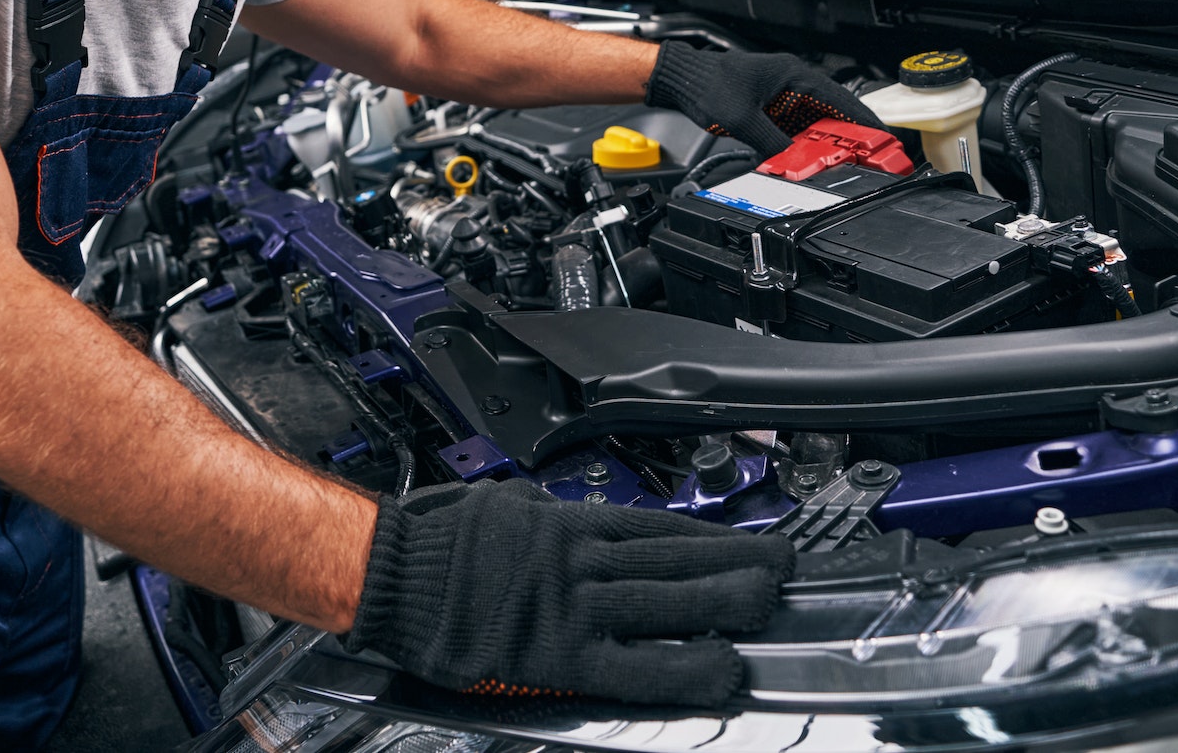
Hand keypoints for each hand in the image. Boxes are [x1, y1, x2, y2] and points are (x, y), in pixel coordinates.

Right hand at [343, 480, 793, 705]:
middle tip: (783, 567)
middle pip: (676, 558)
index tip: (749, 540)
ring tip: (769, 604)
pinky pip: (636, 666)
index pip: (660, 527)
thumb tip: (560, 515)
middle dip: (736, 563)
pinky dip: (684, 669)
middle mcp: (581, 558)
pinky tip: (722, 672)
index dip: (712, 536)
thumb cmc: (437, 541)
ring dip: (725, 601)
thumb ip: (545, 515)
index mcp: (568, 524)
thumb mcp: (502, 505)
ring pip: (668, 600)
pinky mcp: (561, 653)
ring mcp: (575, 605)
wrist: (394, 571)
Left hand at [645, 42, 883, 157]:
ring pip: (815, 123)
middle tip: (868, 157)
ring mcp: (783, 96)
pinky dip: (805, 144)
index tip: (880, 137)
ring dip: (827, 142)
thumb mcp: (742, 118)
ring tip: (844, 163)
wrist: (683, 79)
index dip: (862, 120)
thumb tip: (792, 162)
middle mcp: (793, 83)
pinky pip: (796, 129)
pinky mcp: (772, 110)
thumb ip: (770, 142)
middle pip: (832, 113)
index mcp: (794, 75)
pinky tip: (811, 159)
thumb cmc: (708, 84)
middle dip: (850, 136)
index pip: (839, 99)